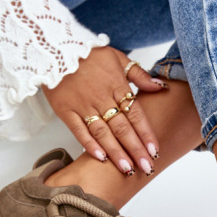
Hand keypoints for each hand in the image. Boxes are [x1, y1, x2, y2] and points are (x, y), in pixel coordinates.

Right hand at [42, 47, 166, 174]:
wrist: (55, 47)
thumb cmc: (89, 53)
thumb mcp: (118, 58)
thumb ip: (139, 75)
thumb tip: (161, 87)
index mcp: (117, 86)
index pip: (135, 114)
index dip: (145, 134)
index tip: (154, 151)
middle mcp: (102, 98)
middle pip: (122, 128)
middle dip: (135, 149)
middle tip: (146, 167)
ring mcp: (83, 105)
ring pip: (103, 133)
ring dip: (116, 152)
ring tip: (128, 169)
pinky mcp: (65, 111)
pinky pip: (79, 131)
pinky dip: (90, 145)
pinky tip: (101, 158)